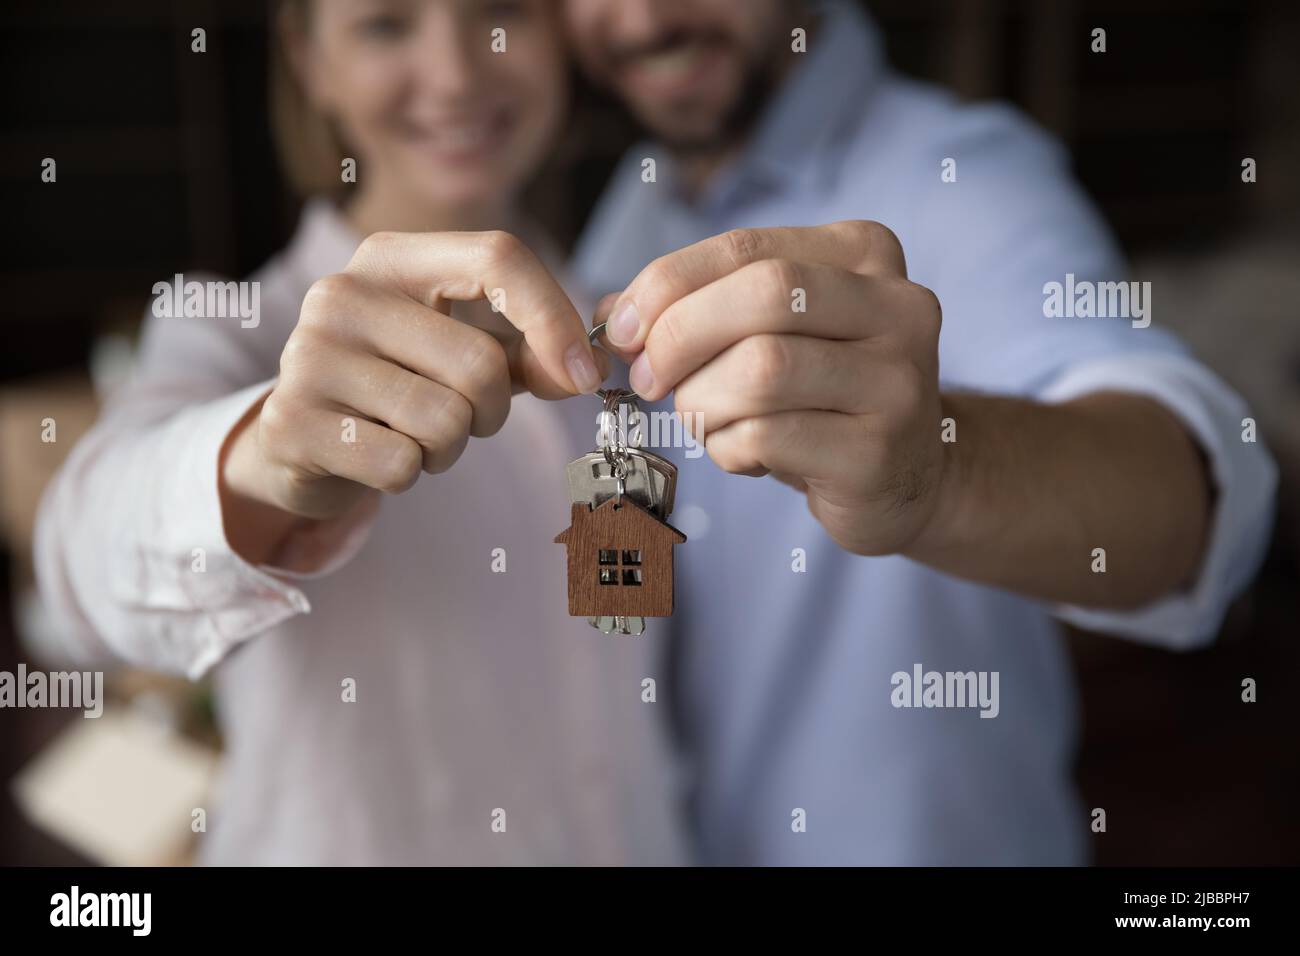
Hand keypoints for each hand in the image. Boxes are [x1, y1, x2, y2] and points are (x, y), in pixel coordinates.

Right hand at [224, 230, 603, 527]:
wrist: (299, 438)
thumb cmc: (398, 385)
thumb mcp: (460, 351)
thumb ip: (528, 353)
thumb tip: (581, 372)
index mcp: (392, 258)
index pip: (497, 257)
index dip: (554, 318)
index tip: (583, 375)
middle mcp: (343, 293)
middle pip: (480, 363)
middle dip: (492, 411)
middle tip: (463, 418)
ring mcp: (309, 355)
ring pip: (445, 420)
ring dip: (449, 447)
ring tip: (413, 434)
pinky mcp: (292, 422)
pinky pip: (402, 464)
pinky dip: (409, 474)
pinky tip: (378, 454)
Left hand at [596, 221, 946, 555]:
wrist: (906, 478)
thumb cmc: (820, 396)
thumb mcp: (769, 333)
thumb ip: (698, 306)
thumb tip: (614, 312)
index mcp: (865, 253)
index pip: (747, 246)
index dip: (668, 284)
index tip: (624, 328)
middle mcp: (898, 306)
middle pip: (764, 295)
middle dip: (680, 336)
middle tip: (646, 379)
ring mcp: (898, 381)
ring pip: (762, 370)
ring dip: (701, 401)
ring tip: (701, 420)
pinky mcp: (878, 452)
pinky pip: (768, 437)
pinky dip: (728, 448)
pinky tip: (742, 453)